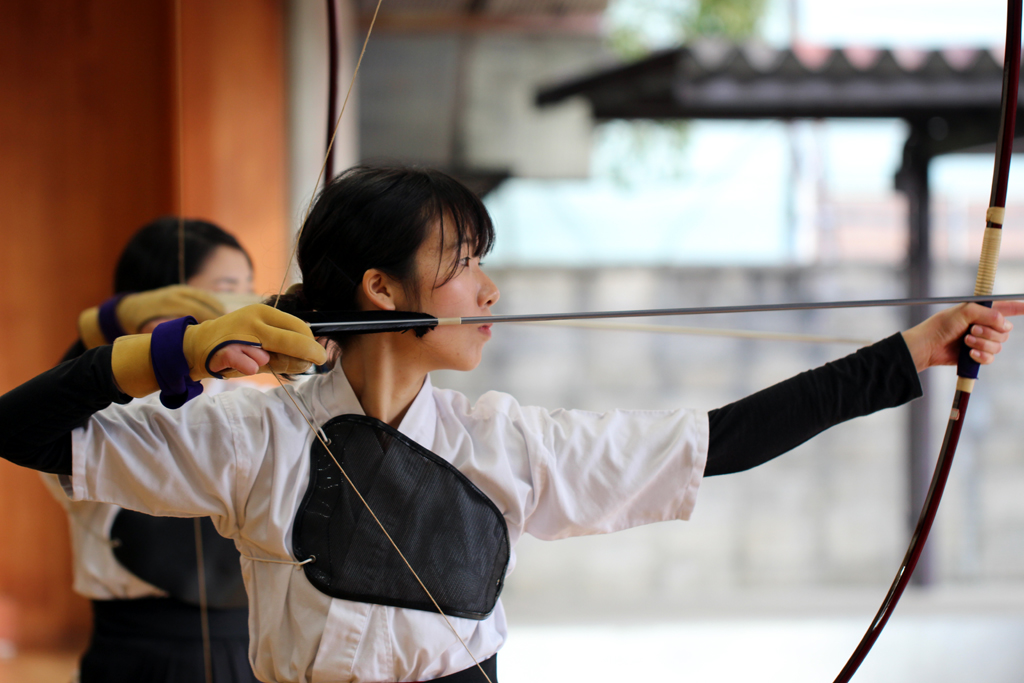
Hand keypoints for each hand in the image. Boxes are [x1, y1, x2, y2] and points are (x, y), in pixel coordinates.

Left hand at [79, 285, 224, 347]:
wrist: (127, 308)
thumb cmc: (138, 324)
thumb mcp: (147, 329)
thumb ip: (165, 332)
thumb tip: (185, 339)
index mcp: (170, 303)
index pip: (198, 311)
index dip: (212, 322)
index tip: (223, 334)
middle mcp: (177, 293)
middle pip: (205, 303)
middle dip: (220, 316)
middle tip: (233, 330)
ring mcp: (180, 289)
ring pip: (207, 297)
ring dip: (219, 309)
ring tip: (232, 322)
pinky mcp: (182, 289)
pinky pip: (203, 295)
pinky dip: (213, 303)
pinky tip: (221, 313)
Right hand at [184, 304, 326, 378]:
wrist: (196, 345)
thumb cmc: (236, 345)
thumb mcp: (263, 344)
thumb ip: (284, 352)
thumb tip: (310, 360)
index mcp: (264, 314)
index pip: (298, 326)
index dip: (311, 343)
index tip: (318, 354)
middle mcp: (253, 319)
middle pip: (291, 339)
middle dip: (308, 353)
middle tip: (316, 361)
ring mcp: (238, 333)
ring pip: (269, 353)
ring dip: (274, 362)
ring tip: (261, 360)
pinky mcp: (224, 349)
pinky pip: (246, 362)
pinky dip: (250, 366)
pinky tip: (249, 366)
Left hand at [901, 301, 1023, 370]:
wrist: (928, 346)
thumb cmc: (941, 326)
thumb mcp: (964, 312)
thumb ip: (987, 314)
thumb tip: (1003, 322)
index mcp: (981, 311)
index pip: (1006, 307)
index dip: (1019, 308)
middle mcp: (984, 325)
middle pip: (1006, 330)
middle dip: (991, 331)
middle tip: (972, 330)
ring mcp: (981, 341)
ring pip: (999, 344)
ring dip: (983, 343)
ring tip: (966, 341)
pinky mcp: (977, 355)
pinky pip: (991, 357)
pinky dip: (982, 355)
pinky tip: (970, 354)